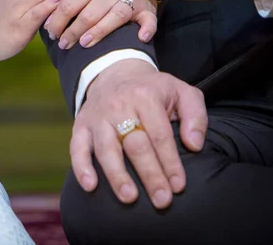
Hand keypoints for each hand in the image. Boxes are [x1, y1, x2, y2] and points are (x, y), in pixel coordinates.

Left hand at [44, 0, 157, 48]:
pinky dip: (144, 29)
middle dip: (68, 29)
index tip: (46, 29)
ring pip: (107, 16)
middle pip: (83, 9)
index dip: (54, 15)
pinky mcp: (146, 6)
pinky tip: (139, 38)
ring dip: (93, 33)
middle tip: (59, 42)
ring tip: (81, 45)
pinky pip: (147, 20)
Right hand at [71, 59, 207, 208]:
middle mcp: (119, 106)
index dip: (170, 162)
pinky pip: (77, 147)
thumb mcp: (181, 91)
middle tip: (162, 200)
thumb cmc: (153, 89)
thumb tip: (194, 145)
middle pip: (135, 144)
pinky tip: (90, 186)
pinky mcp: (81, 125)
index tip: (178, 185)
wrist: (116, 72)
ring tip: (129, 197)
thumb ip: (195, 116)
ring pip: (106, 148)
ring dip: (117, 175)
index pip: (159, 135)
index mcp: (145, 96)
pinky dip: (81, 167)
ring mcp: (97, 117)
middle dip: (149, 175)